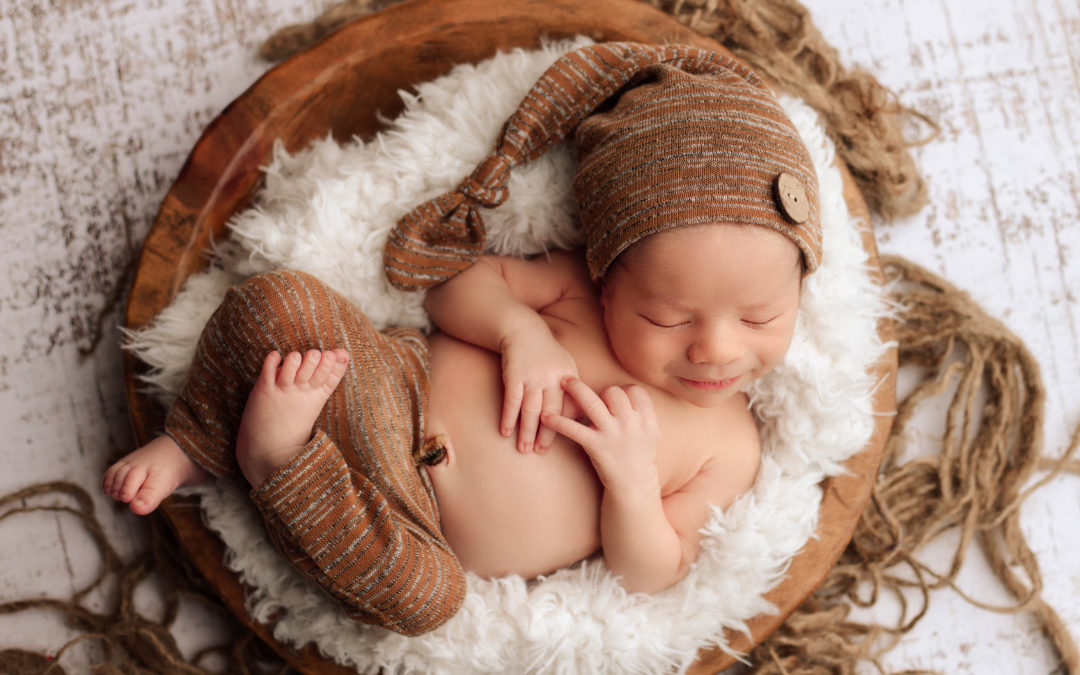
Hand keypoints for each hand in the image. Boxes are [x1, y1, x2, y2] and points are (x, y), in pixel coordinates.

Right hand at [500, 330, 579, 452]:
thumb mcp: (565, 367)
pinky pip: (511, 401)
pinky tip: (505, 431)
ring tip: (524, 449)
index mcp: (568, 377)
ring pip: (530, 409)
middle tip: (541, 451)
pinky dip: (509, 417)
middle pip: (551, 412)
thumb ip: (571, 391)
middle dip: (546, 434)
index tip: (563, 441)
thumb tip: (579, 417)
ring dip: (526, 431)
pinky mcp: (514, 375)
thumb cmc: (547, 353)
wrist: (524, 330)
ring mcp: (532, 376)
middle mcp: (551, 377)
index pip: (569, 407)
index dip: (566, 426)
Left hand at [541, 377, 660, 497]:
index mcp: (647, 419)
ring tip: (563, 381)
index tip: (616, 396)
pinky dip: (558, 422)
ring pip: (593, 402)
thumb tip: (623, 392)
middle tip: (594, 399)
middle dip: (603, 392)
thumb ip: (640, 413)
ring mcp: (613, 434)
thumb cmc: (639, 456)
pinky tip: (546, 417)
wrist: (634, 485)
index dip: (624, 390)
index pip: (634, 390)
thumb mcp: (650, 433)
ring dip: (576, 389)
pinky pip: (574, 429)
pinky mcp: (596, 446)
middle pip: (614, 392)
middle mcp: (631, 423)